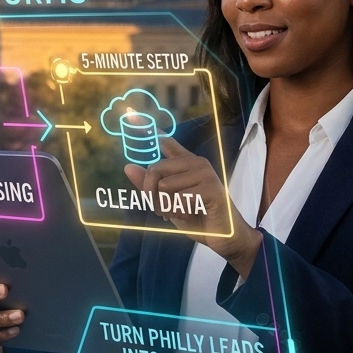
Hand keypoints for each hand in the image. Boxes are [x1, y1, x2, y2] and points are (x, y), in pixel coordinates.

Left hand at [124, 135, 261, 278]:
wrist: (225, 238)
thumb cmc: (196, 218)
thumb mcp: (166, 202)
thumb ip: (149, 185)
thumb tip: (127, 167)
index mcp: (185, 162)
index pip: (165, 141)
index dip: (148, 129)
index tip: (130, 114)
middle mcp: (196, 162)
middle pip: (155, 169)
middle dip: (152, 196)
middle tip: (162, 210)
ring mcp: (205, 173)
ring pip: (166, 187)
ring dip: (168, 207)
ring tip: (180, 212)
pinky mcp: (211, 188)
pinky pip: (180, 199)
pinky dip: (181, 212)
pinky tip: (193, 214)